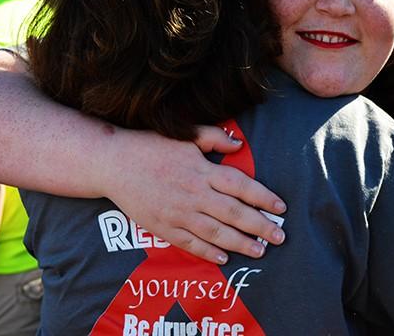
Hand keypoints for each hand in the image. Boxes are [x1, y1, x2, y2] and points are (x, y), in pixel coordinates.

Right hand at [99, 125, 286, 264]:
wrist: (113, 164)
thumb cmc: (151, 146)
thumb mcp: (185, 135)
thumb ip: (214, 138)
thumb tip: (238, 145)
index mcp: (201, 170)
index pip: (241, 186)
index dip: (263, 197)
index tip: (280, 207)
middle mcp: (193, 194)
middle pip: (234, 213)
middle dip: (260, 226)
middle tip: (280, 236)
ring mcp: (178, 213)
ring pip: (216, 233)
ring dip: (241, 243)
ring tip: (260, 251)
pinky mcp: (163, 227)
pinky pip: (190, 244)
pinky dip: (208, 252)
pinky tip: (225, 258)